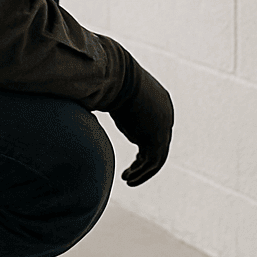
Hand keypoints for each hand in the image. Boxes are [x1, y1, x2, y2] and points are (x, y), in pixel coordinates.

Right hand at [105, 60, 173, 186]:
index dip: (144, 148)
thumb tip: (89, 104)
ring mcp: (165, 126)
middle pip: (158, 144)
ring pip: (157, 157)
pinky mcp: (159, 137)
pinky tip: (128, 179)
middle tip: (129, 173)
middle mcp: (167, 114)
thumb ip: (111, 105)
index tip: (133, 161)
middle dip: (143, 161)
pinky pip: (153, 162)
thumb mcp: (114, 95)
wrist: (118, 77)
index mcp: (160, 102)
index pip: (155, 130)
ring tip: (128, 179)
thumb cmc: (111, 80)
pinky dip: (142, 173)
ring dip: (142, 171)